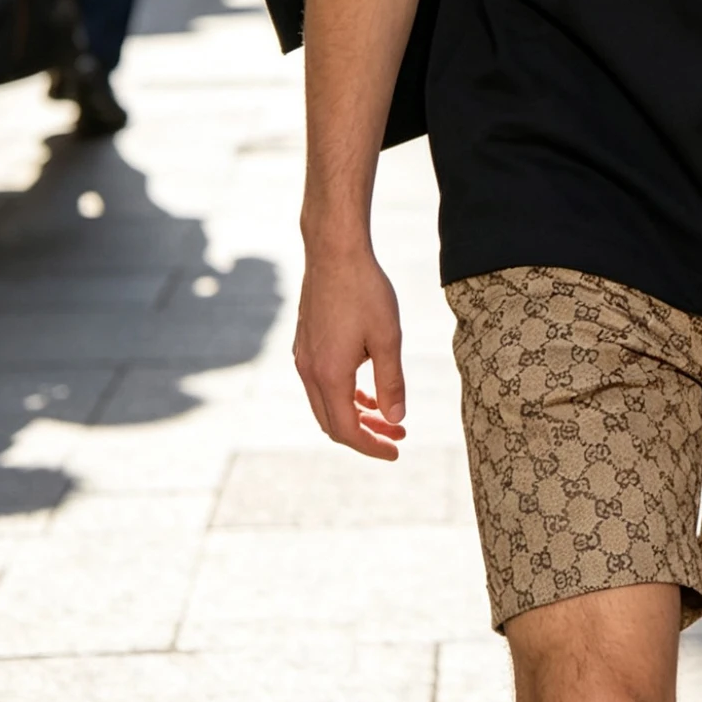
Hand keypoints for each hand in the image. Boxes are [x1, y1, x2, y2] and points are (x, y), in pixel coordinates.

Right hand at [293, 242, 406, 459]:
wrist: (334, 251)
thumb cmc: (365, 290)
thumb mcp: (388, 337)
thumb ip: (391, 382)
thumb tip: (396, 418)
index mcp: (329, 375)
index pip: (347, 430)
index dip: (372, 446)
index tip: (397, 449)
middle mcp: (309, 371)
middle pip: (333, 423)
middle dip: (366, 434)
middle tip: (397, 434)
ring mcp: (303, 357)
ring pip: (326, 404)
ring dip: (355, 415)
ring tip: (388, 415)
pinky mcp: (305, 343)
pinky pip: (322, 384)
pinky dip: (344, 395)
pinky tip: (366, 390)